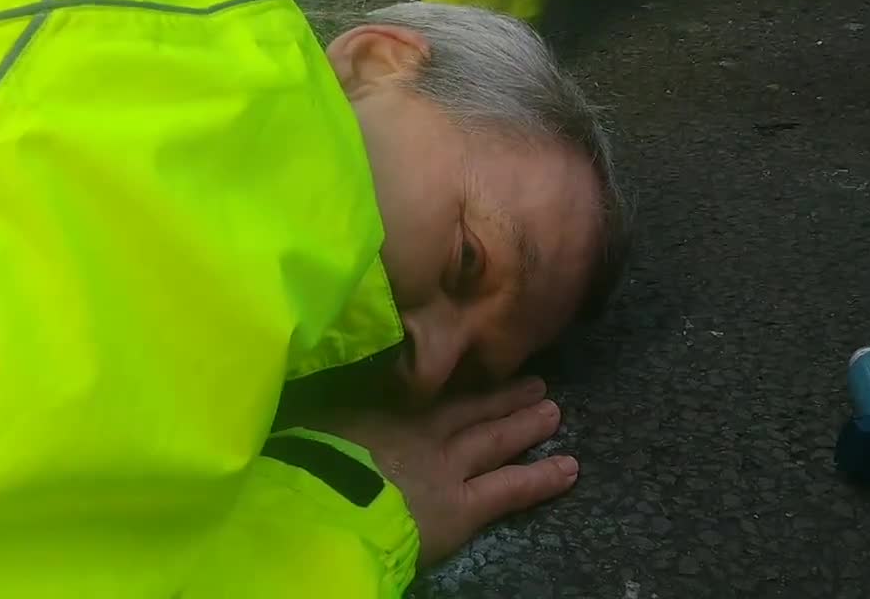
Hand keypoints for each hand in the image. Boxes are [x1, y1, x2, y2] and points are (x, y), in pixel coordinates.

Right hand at [311, 376, 578, 566]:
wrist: (316, 503)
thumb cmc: (298, 464)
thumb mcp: (303, 422)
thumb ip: (323, 410)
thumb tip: (316, 393)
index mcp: (375, 409)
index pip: (417, 389)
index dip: (446, 379)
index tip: (466, 363)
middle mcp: (417, 428)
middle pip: (465, 406)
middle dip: (499, 395)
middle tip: (532, 382)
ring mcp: (445, 464)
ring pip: (493, 438)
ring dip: (524, 422)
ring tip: (552, 409)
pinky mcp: (461, 506)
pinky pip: (509, 488)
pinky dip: (541, 478)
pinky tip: (570, 469)